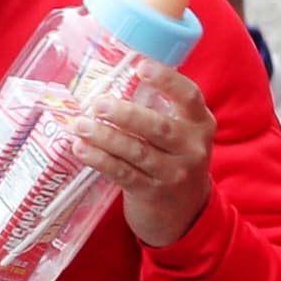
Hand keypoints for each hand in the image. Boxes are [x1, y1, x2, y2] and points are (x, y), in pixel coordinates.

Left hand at [65, 56, 217, 247]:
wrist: (185, 213)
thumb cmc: (173, 159)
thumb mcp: (181, 134)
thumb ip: (159, 109)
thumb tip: (111, 78)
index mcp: (200, 124)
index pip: (189, 97)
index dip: (167, 80)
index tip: (141, 66)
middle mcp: (192, 148)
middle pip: (158, 128)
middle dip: (126, 115)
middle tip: (98, 103)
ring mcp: (173, 174)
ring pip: (137, 151)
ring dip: (106, 137)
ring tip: (80, 124)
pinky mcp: (152, 193)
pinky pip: (123, 173)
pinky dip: (100, 160)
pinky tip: (81, 149)